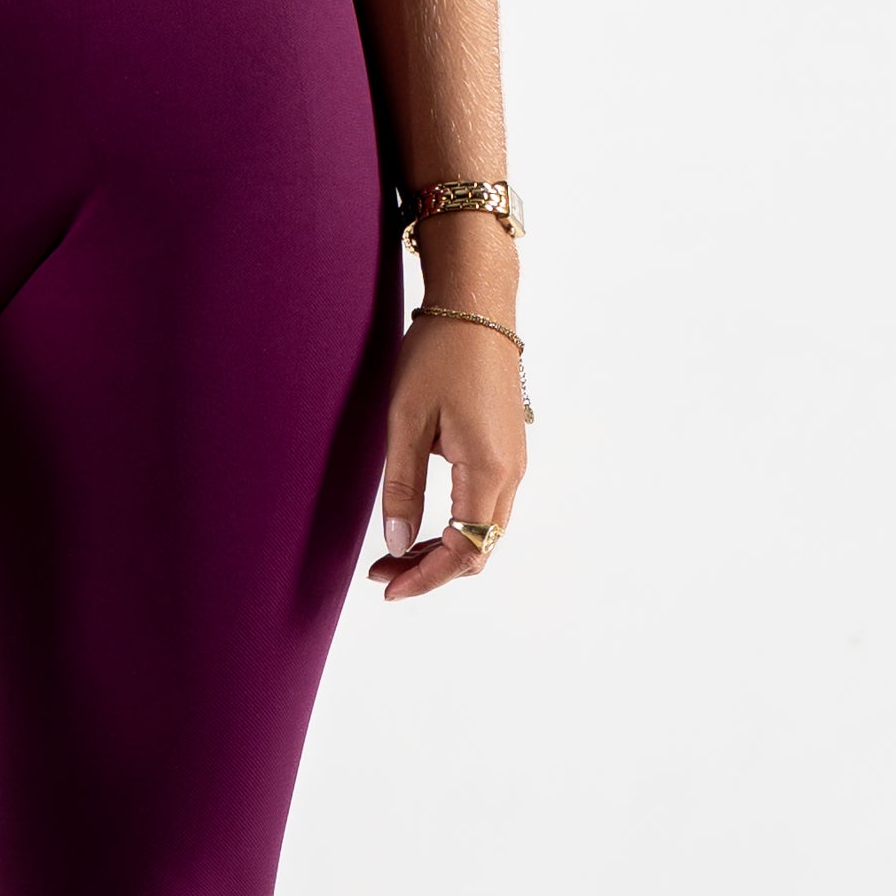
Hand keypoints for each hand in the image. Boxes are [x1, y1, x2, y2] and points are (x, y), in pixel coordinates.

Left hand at [369, 306, 527, 601]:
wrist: (476, 308)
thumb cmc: (438, 355)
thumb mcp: (405, 421)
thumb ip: (402, 487)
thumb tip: (398, 544)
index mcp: (487, 468)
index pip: (464, 549)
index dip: (426, 577)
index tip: (387, 586)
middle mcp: (510, 473)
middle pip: (479, 549)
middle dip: (432, 570)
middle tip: (382, 571)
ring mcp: (514, 462)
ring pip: (485, 531)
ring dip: (444, 550)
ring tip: (395, 553)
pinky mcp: (508, 450)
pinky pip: (488, 507)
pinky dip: (458, 526)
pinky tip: (423, 522)